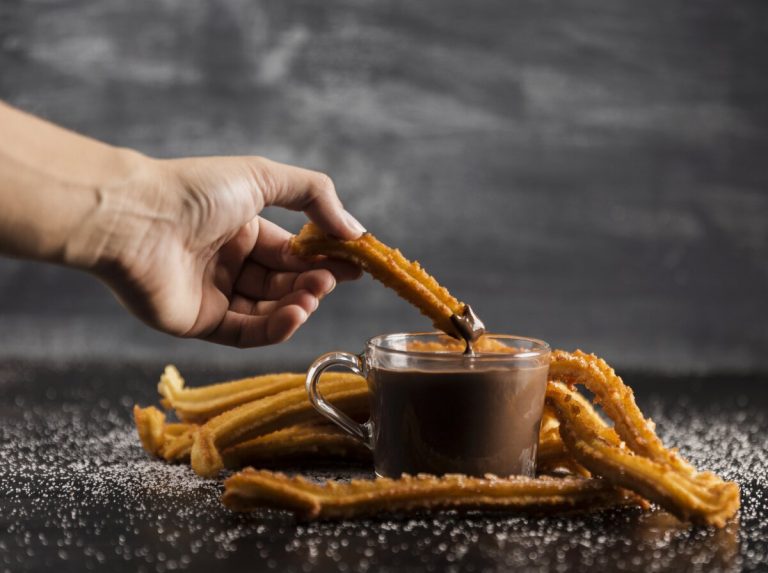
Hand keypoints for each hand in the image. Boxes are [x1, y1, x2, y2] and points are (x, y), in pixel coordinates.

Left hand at [87, 155, 364, 346]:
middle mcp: (230, 262)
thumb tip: (355, 231)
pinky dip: (274, 327)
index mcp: (243, 228)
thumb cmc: (195, 192)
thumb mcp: (263, 177)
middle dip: (313, 281)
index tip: (356, 263)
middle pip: (284, 280)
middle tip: (334, 280)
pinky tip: (295, 314)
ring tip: (313, 296)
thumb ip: (314, 195)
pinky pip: (246, 332)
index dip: (324, 256)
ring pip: (269, 309)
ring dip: (297, 304)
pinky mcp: (200, 323)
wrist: (134, 220)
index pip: (293, 249)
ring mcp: (215, 294)